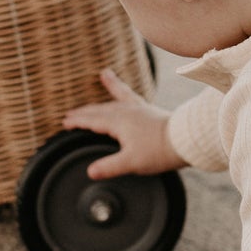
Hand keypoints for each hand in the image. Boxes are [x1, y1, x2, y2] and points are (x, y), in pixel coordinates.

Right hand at [65, 67, 184, 179]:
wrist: (185, 140)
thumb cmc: (159, 151)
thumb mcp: (131, 162)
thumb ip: (109, 167)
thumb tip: (90, 172)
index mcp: (118, 122)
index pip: (92, 121)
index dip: (78, 122)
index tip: (65, 124)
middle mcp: (125, 111)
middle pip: (99, 110)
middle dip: (83, 113)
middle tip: (70, 116)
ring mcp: (137, 108)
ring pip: (113, 101)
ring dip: (102, 100)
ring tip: (100, 80)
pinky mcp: (147, 109)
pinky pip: (130, 94)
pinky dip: (121, 86)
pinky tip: (116, 78)